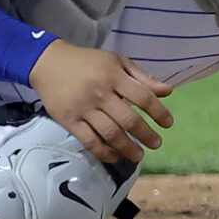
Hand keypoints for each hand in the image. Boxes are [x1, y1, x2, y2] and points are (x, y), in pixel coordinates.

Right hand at [30, 41, 174, 163]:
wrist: (49, 63)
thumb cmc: (88, 61)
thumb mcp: (118, 61)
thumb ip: (142, 77)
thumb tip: (168, 91)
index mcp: (115, 77)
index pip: (143, 97)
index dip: (159, 112)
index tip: (168, 124)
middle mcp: (100, 94)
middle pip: (128, 119)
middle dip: (145, 135)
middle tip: (157, 144)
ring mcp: (83, 109)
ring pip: (109, 133)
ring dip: (127, 148)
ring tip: (139, 155)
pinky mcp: (68, 121)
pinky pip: (88, 141)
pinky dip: (103, 152)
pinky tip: (115, 157)